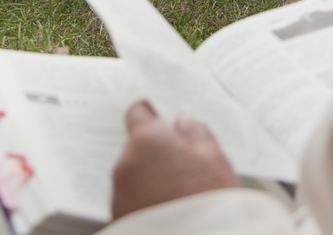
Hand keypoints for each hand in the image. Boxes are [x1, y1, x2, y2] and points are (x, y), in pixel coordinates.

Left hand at [111, 101, 238, 219]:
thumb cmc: (209, 201)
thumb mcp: (215, 160)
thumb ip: (196, 133)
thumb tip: (183, 119)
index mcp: (148, 140)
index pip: (136, 114)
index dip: (150, 116)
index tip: (160, 121)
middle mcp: (126, 164)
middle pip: (135, 148)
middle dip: (154, 153)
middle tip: (180, 167)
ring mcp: (119, 195)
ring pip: (132, 176)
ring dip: (147, 179)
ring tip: (175, 195)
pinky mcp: (118, 218)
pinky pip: (129, 201)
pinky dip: (143, 202)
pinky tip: (165, 211)